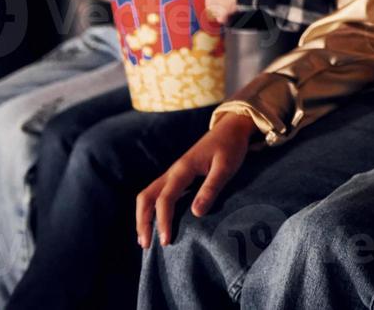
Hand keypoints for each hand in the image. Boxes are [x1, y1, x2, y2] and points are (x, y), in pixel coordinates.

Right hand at [136, 113, 253, 246]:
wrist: (230, 128)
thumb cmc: (230, 147)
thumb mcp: (226, 167)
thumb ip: (211, 188)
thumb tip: (196, 213)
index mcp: (183, 169)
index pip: (165, 199)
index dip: (163, 221)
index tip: (165, 242)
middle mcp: (173, 171)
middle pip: (146, 197)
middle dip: (142, 222)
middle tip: (146, 245)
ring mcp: (173, 173)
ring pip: (148, 195)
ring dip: (142, 216)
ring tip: (145, 239)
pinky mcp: (177, 175)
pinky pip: (157, 193)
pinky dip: (150, 209)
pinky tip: (155, 223)